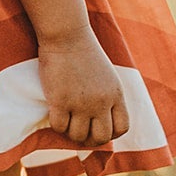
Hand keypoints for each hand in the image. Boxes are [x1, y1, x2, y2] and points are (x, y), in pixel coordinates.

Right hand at [36, 25, 129, 147]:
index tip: (97, 128)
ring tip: (66, 122)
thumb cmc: (84, 52)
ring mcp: (81, 103)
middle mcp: (101, 102)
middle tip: (79, 131)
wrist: (66, 35)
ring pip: (78, 135)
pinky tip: (54, 113)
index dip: (110, 133)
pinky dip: (56, 125)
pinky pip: (59, 127)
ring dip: (71, 132)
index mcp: (116, 95)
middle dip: (90, 139)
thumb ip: (108, 97)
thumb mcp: (107, 76)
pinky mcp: (60, 100)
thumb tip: (101, 120)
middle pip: (101, 137)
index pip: (122, 128)